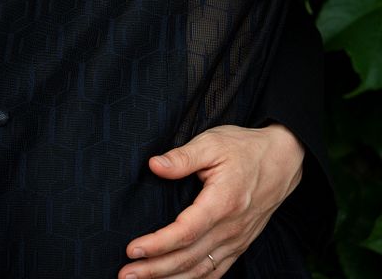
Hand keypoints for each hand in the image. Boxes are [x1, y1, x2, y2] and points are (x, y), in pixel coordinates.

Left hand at [119, 124, 304, 277]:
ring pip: (201, 271)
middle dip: (155, 270)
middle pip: (189, 258)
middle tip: (125, 275)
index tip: (132, 249)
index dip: (157, 244)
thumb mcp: (212, 142)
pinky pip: (216, 272)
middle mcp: (230, 229)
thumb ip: (182, 157)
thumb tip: (154, 165)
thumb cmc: (244, 148)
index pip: (185, 233)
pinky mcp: (239, 245)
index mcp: (222, 203)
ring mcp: (237, 241)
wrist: (283, 160)